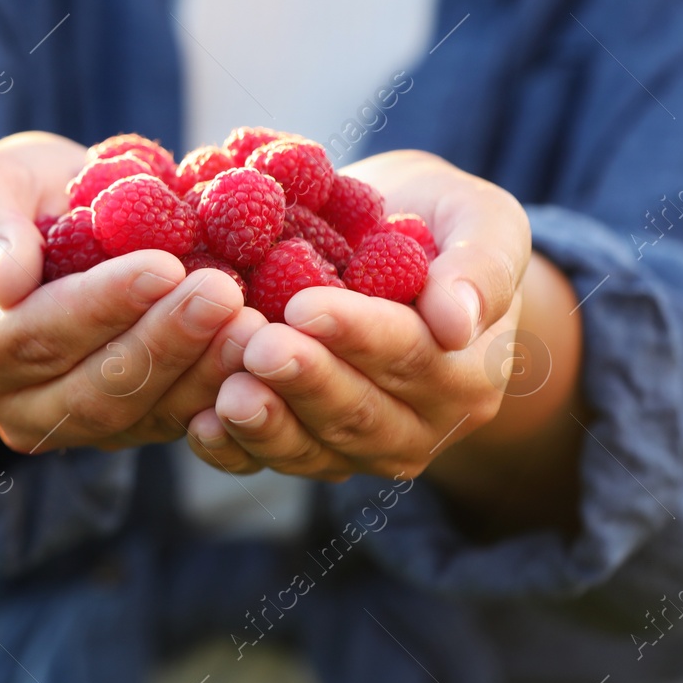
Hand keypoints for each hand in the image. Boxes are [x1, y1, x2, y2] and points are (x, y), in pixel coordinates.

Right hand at [0, 131, 263, 452]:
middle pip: (93, 389)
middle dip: (163, 342)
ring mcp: (68, 424)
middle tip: (224, 293)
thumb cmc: (1, 201)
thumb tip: (6, 278)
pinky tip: (261, 345)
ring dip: (201, 371)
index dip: (100, 305)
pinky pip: (172, 419)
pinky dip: (219, 386)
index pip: (32, 335)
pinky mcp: (124, 427)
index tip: (163, 264)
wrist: (32, 232)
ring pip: (140, 415)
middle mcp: (9, 403)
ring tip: (254, 321)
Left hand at [186, 149, 531, 480]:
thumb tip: (458, 322)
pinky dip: (235, 450)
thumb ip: (482, 265)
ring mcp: (360, 446)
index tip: (304, 307)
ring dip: (268, 423)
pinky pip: (270, 462)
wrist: (387, 248)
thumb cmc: (434, 223)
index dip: (357, 333)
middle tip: (258, 348)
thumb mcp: (479, 220)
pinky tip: (200, 427)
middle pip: (358, 410)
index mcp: (467, 368)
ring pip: (313, 447)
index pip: (410, 353)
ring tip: (226, 394)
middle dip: (305, 381)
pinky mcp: (309, 451)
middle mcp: (420, 422)